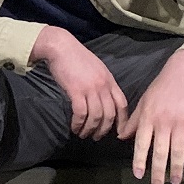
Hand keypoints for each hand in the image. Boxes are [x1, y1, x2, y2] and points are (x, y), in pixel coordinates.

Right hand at [33, 25, 127, 139]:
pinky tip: (74, 127)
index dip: (122, 120)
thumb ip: (102, 83)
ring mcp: (91, 88)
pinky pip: (81, 113)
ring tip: (83, 134)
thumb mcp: (96, 68)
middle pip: (110, 114)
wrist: (61, 47)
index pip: (122, 104)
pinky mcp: (76, 91)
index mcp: (110, 80)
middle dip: (104, 129)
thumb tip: (103, 99)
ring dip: (90, 129)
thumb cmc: (76, 57)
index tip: (118, 131)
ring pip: (96, 116)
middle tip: (96, 137)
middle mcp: (103, 86)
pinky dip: (78, 123)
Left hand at [117, 48, 183, 183]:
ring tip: (175, 182)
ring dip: (177, 169)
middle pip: (160, 151)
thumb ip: (134, 121)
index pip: (142, 143)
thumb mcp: (144, 101)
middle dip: (158, 171)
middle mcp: (163, 122)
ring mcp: (181, 122)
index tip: (138, 175)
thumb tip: (121, 137)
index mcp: (148, 117)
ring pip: (178, 151)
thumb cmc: (161, 87)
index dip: (140, 160)